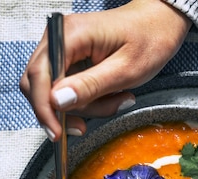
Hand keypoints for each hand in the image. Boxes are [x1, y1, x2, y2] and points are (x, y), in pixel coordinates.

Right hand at [20, 0, 190, 139]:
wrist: (158, 25)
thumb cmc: (148, 40)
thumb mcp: (125, 70)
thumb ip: (90, 86)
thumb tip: (57, 101)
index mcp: (71, 35)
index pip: (39, 75)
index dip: (44, 108)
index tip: (56, 133)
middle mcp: (60, 39)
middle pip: (40, 87)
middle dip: (63, 112)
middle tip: (86, 126)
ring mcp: (63, 51)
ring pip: (54, 94)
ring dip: (83, 108)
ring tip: (116, 101)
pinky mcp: (70, 62)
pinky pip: (68, 92)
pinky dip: (87, 103)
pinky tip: (109, 98)